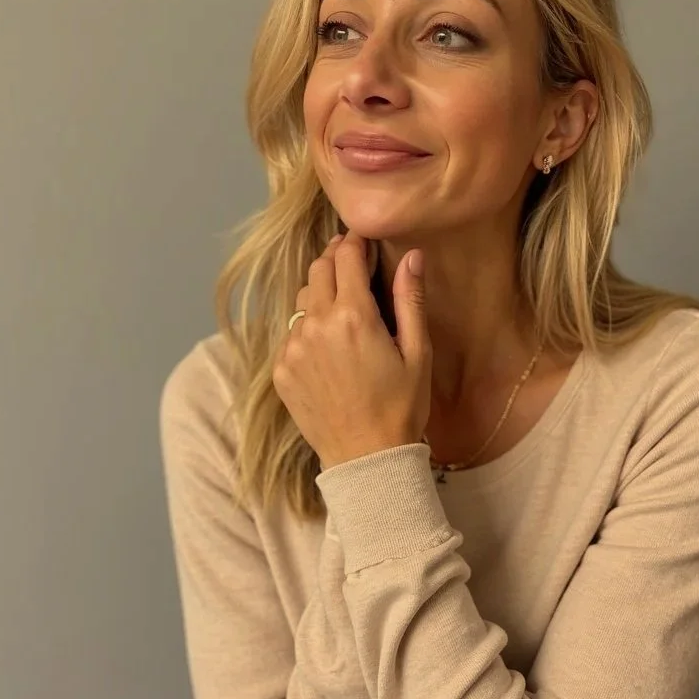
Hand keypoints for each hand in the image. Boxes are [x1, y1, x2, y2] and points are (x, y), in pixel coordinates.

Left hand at [273, 229, 431, 469]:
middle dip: (334, 260)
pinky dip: (308, 328)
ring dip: (320, 294)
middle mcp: (316, 325)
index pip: (345, 257)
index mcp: (353, 316)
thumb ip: (410, 299)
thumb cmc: (401, 406)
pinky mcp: (281, 369)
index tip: (362, 237)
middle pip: (317, 270)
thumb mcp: (417, 352)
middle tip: (351, 262)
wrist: (366, 460)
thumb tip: (413, 255)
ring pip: (302, 300)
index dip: (354, 241)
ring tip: (342, 308)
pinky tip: (329, 346)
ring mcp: (293, 348)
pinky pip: (292, 333)